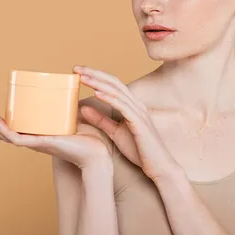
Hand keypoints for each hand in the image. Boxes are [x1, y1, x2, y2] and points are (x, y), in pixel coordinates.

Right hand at [0, 98, 110, 168]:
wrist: (96, 154)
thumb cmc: (87, 140)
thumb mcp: (71, 118)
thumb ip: (67, 106)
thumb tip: (67, 87)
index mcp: (34, 134)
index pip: (9, 126)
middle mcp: (30, 140)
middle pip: (1, 129)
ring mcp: (33, 143)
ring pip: (3, 134)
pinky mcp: (39, 144)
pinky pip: (16, 138)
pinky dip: (4, 130)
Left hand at [73, 65, 180, 180]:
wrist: (159, 167)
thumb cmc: (140, 150)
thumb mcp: (115, 133)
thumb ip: (101, 120)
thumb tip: (83, 108)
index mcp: (132, 105)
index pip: (112, 84)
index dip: (96, 76)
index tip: (78, 71)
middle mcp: (136, 104)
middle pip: (113, 82)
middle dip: (94, 73)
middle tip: (76, 68)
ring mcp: (139, 112)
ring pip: (117, 91)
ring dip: (98, 82)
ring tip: (82, 77)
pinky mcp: (139, 122)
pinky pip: (123, 106)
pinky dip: (109, 97)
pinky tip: (96, 93)